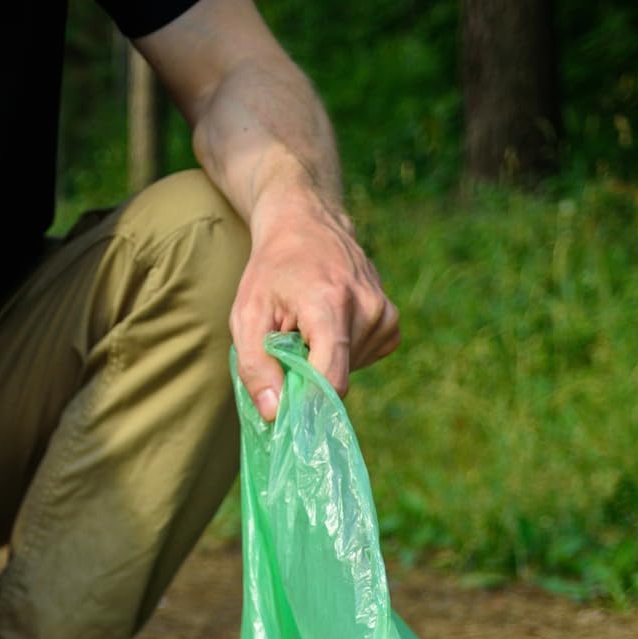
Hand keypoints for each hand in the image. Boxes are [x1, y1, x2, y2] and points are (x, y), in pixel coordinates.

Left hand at [231, 182, 399, 421]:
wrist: (306, 225)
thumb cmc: (271, 271)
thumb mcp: (246, 316)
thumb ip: (255, 367)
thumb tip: (274, 414)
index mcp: (330, 304)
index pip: (331, 379)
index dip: (306, 402)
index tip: (286, 406)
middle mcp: (366, 308)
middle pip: (337, 378)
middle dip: (307, 374)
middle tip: (289, 341)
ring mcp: (384, 313)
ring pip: (350, 371)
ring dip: (323, 361)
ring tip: (309, 327)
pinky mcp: (391, 320)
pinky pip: (364, 359)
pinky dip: (342, 354)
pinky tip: (329, 328)